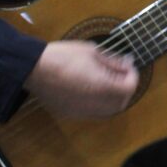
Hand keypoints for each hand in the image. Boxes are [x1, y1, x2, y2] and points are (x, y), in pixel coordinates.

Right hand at [23, 40, 138, 118]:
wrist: (33, 68)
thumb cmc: (63, 56)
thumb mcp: (93, 52)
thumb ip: (112, 62)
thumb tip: (126, 64)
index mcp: (102, 87)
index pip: (129, 88)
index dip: (132, 75)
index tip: (127, 65)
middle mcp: (94, 104)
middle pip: (121, 103)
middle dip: (126, 89)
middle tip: (121, 73)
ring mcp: (81, 112)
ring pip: (107, 112)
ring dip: (114, 98)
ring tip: (108, 80)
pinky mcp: (69, 114)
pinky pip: (92, 113)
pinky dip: (100, 104)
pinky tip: (93, 89)